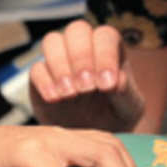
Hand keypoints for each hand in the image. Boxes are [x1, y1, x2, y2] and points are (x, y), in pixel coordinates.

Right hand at [29, 20, 144, 131]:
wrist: (91, 135)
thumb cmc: (113, 116)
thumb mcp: (130, 109)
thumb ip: (127, 93)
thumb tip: (117, 81)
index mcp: (109, 49)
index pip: (105, 36)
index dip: (105, 56)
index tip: (107, 85)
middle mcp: (83, 49)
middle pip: (76, 30)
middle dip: (81, 57)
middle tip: (86, 87)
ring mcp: (59, 62)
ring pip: (52, 42)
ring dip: (60, 66)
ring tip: (70, 94)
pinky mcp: (40, 79)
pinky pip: (36, 69)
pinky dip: (44, 82)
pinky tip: (55, 99)